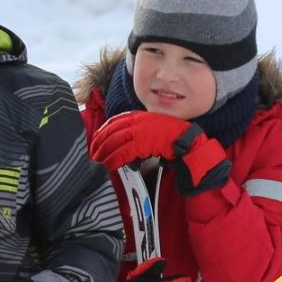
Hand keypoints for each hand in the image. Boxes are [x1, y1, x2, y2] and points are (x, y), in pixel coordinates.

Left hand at [92, 111, 230, 195]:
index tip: (96, 140)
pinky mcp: (143, 142)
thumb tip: (125, 143)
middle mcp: (138, 121)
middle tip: (92, 153)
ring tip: (98, 161)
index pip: (115, 121)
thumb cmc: (173, 140)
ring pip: (115, 141)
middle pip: (112, 131)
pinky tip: (109, 164)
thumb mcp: (153, 131)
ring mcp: (140, 131)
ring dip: (105, 152)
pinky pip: (124, 151)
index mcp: (140, 116)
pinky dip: (115, 158)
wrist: (188, 143)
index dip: (103, 131)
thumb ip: (139, 134)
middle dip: (100, 142)